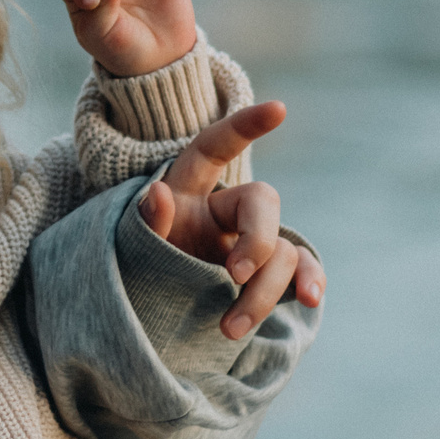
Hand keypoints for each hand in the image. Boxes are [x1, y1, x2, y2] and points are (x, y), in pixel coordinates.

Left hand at [135, 101, 326, 338]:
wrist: (143, 314)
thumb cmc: (135, 269)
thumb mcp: (130, 243)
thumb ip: (146, 220)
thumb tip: (158, 193)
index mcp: (187, 187)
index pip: (215, 145)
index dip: (245, 125)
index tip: (279, 110)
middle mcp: (224, 210)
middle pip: (261, 201)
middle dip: (256, 240)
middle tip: (232, 276)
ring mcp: (250, 243)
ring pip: (282, 248)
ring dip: (265, 289)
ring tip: (231, 328)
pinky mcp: (266, 274)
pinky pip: (299, 268)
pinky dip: (307, 282)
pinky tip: (309, 299)